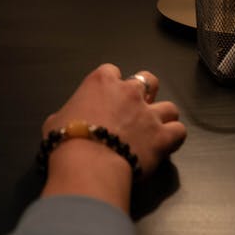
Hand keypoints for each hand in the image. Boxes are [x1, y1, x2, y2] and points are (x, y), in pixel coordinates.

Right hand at [40, 63, 186, 210]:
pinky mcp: (163, 136)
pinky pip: (179, 131)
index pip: (111, 70)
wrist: (88, 163)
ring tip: (154, 129)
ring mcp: (149, 113)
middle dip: (146, 91)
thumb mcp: (55, 121)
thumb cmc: (67, 141)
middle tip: (138, 108)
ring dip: (163, 116)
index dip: (111, 84)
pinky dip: (174, 137)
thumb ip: (67, 114)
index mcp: (101, 82)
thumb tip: (65, 122)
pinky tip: (166, 145)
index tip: (108, 97)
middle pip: (148, 79)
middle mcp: (129, 92)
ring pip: (169, 106)